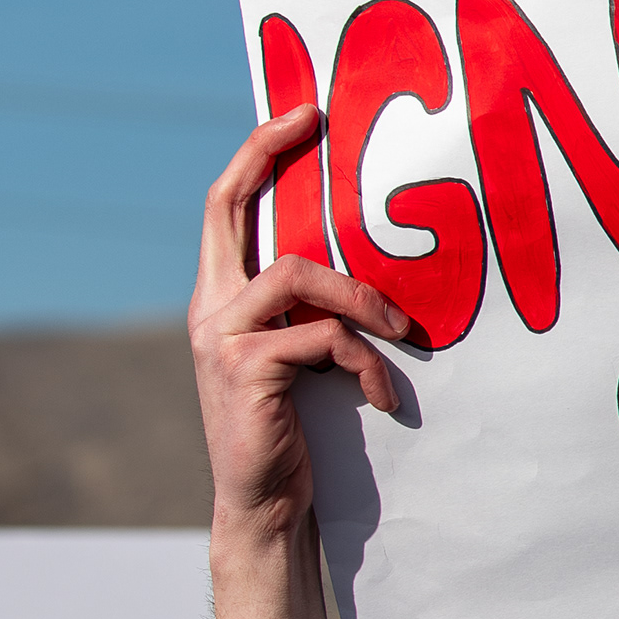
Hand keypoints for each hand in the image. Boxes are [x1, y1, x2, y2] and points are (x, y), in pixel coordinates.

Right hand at [192, 109, 412, 618]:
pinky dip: (365, 364)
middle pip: (228, 209)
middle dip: (270, 155)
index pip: (228, 205)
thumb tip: (387, 266)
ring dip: (363, 295)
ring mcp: (222, 338)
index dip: (260, 151)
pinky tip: (385, 397)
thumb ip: (322, 310)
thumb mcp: (311, 357)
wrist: (268, 509)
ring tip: (407, 332)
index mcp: (224, 296)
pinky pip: (321, 339)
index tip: (304, 109)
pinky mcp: (246, 372)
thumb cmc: (302, 432)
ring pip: (296, 273)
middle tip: (324, 122)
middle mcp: (211, 307)